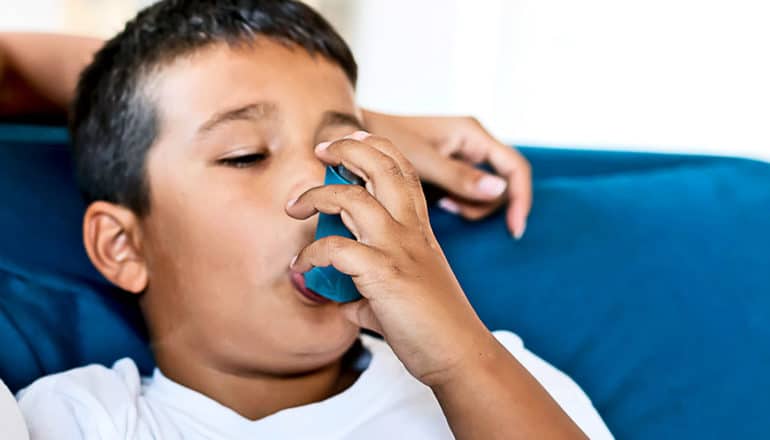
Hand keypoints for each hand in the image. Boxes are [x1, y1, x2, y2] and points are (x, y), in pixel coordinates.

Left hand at [286, 131, 498, 386]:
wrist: (458, 353)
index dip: (376, 147)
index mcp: (419, 228)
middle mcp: (411, 230)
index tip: (351, 140)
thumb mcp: (403, 290)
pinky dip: (311, 253)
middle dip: (347, 148)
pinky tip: (302, 266)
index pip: (402, 170)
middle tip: (321, 149)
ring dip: (316, 194)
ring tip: (295, 205)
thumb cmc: (432, 323)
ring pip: (352, 198)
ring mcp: (398, 248)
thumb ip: (369, 284)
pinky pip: (335, 248)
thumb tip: (341, 296)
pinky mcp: (383, 273)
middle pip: (382, 167)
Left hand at [363, 111, 531, 238]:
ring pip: (485, 191)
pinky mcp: (452, 168)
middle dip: (483, 204)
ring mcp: (463, 155)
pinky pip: (468, 191)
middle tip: (451, 207)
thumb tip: (499, 189)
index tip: (514, 228)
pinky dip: (458, 201)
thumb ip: (460, 177)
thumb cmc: (387, 140)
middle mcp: (473, 142)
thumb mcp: (424, 162)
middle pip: (501, 183)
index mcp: (472, 134)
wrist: (357, 136)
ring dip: (468, 204)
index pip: (515, 168)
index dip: (520, 199)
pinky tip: (439, 201)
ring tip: (441, 202)